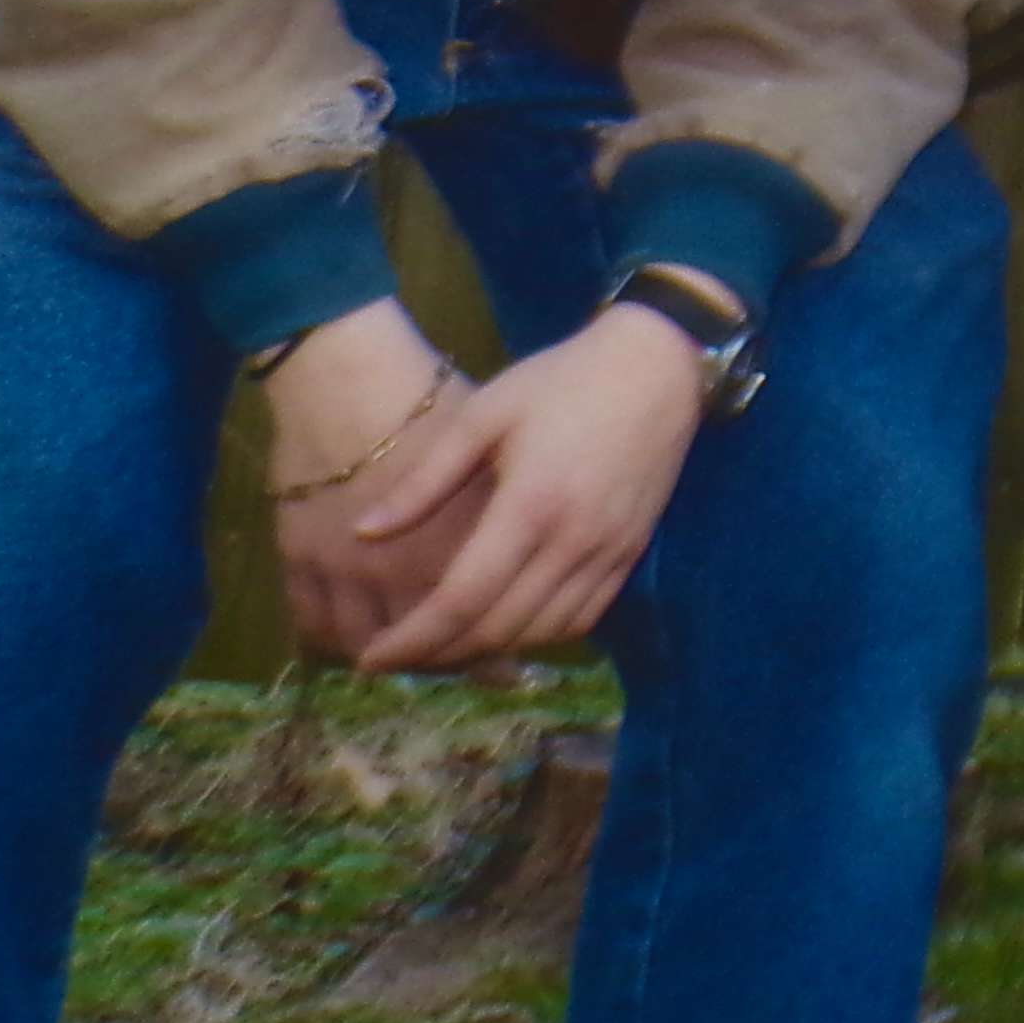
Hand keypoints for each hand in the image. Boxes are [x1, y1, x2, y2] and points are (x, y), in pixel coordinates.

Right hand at [263, 302, 484, 660]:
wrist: (345, 372)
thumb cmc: (428, 401)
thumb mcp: (489, 449)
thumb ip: (506, 514)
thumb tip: (527, 564)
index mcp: (458, 541)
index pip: (475, 624)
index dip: (488, 658)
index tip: (502, 669)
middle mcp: (395, 568)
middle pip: (423, 645)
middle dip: (449, 662)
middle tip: (470, 663)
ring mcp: (339, 567)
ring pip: (366, 642)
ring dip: (393, 656)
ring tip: (419, 653)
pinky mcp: (297, 558)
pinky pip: (313, 624)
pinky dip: (336, 639)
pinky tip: (362, 633)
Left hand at [352, 302, 721, 669]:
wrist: (659, 365)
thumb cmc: (562, 381)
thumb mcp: (484, 415)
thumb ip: (424, 481)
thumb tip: (364, 533)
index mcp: (530, 504)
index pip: (462, 600)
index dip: (411, 639)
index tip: (369, 657)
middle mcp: (573, 541)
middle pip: (498, 629)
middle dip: (439, 655)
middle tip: (395, 656)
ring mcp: (609, 553)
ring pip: (540, 634)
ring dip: (486, 651)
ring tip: (441, 645)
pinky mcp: (631, 554)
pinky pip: (580, 620)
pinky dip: (535, 636)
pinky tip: (505, 624)